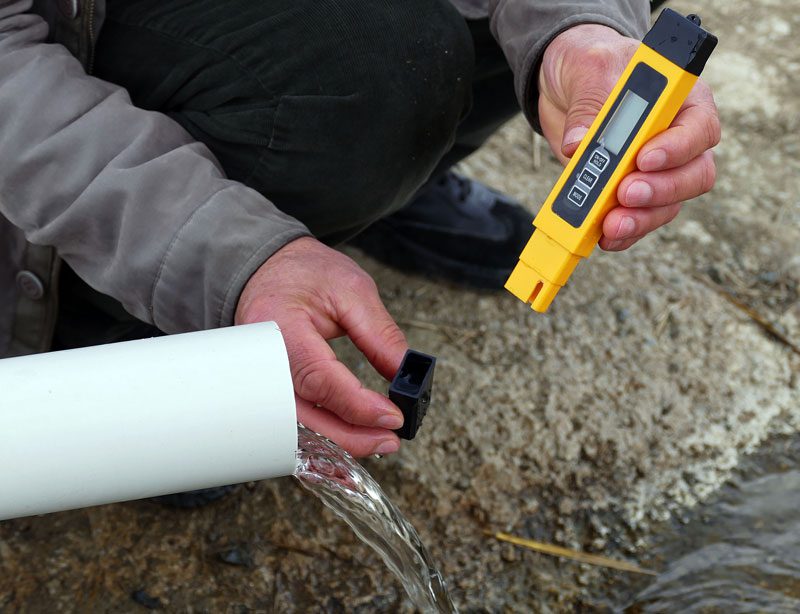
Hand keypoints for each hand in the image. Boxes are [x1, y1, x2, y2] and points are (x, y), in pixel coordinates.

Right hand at [235, 236, 408, 456]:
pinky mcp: (266, 390)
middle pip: (301, 415)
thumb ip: (380, 335)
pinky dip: (321, 438)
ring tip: (377, 441)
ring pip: (295, 429)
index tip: (392, 416)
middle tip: (389, 439)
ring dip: (337, 443)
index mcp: (280, 325)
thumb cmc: (304, 273)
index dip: (357, 404)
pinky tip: (349, 440)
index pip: (318, 377)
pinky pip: (291, 424)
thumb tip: (406, 375)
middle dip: (349, 437)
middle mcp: (260, 359)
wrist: (267, 268)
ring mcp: (258, 378)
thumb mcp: (352, 290)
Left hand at [537, 24, 720, 250]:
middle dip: (660, 191)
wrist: (567, 85)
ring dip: (640, 219)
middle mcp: (678, 140)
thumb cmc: (592, 66)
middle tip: (625, 194)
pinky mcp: (630, 193)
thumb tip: (576, 144)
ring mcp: (657, 171)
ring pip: (667, 205)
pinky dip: (622, 232)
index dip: (677, 148)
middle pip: (693, 175)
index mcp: (682, 100)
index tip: (644, 158)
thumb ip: (588, 103)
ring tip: (611, 224)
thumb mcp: (589, 68)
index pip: (698, 128)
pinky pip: (638, 220)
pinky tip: (603, 236)